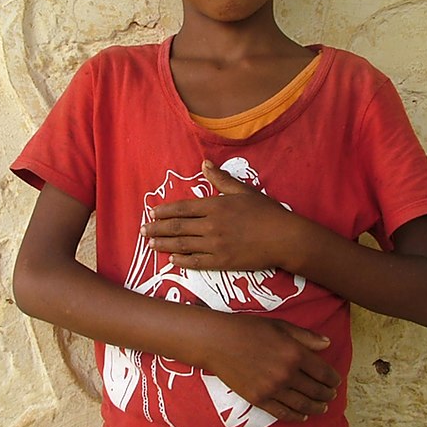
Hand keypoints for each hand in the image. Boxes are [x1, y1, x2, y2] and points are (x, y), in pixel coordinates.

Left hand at [141, 160, 293, 270]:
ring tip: (150, 244)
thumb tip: (204, 164)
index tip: (152, 212)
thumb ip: (221, 179)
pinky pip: (196, 262)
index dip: (165, 211)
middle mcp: (212, 225)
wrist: (284, 238)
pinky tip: (171, 260)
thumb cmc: (266, 212)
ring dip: (164, 244)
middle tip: (143, 230)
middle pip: (178, 227)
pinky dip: (182, 261)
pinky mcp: (222, 262)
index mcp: (216, 206)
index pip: (183, 208)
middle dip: (157, 229)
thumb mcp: (243, 191)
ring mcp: (216, 245)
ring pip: (183, 245)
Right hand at [203, 313, 340, 421]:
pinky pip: (283, 413)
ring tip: (322, 407)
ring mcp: (272, 389)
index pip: (323, 372)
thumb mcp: (280, 326)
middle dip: (327, 394)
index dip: (333, 378)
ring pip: (302, 404)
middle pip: (315, 390)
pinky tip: (303, 416)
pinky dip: (296, 417)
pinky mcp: (259, 399)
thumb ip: (306, 336)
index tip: (336, 381)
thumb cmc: (248, 328)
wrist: (217, 341)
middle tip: (331, 394)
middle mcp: (286, 373)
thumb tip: (328, 344)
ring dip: (316, 407)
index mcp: (294, 352)